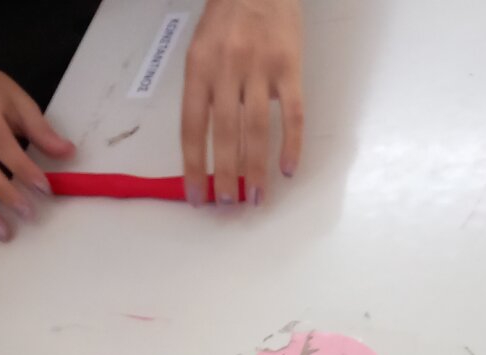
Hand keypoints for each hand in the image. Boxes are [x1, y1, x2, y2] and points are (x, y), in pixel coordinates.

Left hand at [182, 0, 302, 205]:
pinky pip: (293, 114)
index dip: (193, 167)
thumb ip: (204, 91)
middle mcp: (227, 69)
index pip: (193, 128)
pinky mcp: (290, 67)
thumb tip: (208, 146)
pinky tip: (289, 169)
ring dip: (256, 169)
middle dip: (226, 176)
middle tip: (229, 205)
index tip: (196, 196)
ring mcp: (260, 68)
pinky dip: (292, 145)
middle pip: (226, 135)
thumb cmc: (229, 15)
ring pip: (257, 131)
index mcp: (199, 67)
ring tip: (256, 198)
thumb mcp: (202, 48)